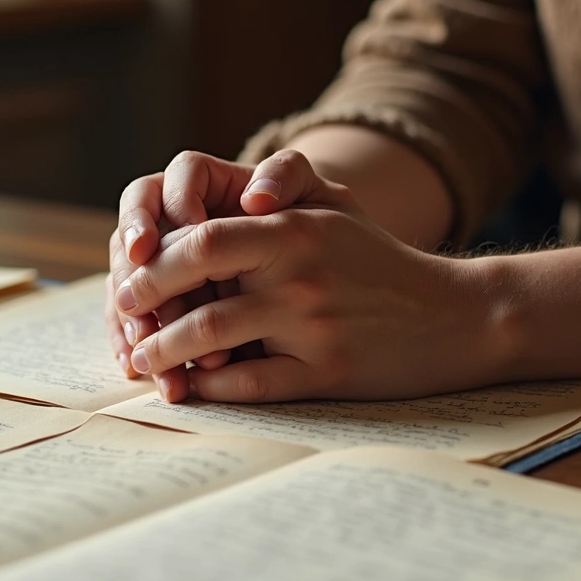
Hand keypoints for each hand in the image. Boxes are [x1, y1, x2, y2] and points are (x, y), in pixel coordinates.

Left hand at [114, 153, 498, 402]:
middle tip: (123, 319)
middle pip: (195, 283)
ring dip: (163, 352)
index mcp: (295, 228)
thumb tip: (214, 201)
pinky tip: (189, 387)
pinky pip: (249, 383)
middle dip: (143, 303)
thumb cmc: (383, 261)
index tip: (130, 276)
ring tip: (142, 360)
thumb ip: (279, 193)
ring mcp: (312, 324)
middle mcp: (299, 272)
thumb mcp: (338, 210)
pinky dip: (209, 387)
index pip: (201, 236)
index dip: (153, 259)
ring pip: (209, 337)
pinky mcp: (326, 372)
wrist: (457, 315)